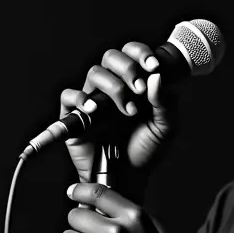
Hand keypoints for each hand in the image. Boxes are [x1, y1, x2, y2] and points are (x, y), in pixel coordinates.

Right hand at [59, 42, 187, 184]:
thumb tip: (156, 76)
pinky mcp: (75, 116)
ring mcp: (93, 99)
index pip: (132, 53)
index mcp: (134, 83)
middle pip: (111, 57)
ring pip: (94, 73)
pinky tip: (96, 110)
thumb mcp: (164, 128)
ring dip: (113, 86)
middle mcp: (112, 87)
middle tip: (140, 89)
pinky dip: (80, 98)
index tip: (153, 66)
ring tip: (128, 110)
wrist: (129, 179)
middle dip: (127, 68)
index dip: (140, 53)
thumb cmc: (146, 152)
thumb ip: (164, 102)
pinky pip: (69, 96)